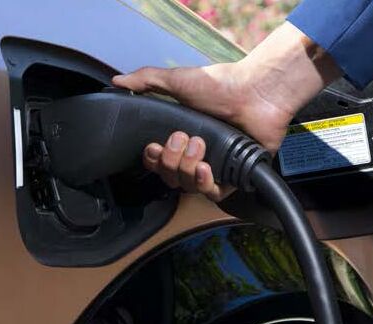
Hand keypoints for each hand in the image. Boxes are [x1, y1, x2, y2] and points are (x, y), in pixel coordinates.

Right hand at [112, 22, 340, 200]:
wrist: (255, 93)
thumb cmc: (221, 85)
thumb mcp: (177, 80)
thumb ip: (146, 80)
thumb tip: (118, 81)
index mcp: (182, 137)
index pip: (158, 162)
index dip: (153, 160)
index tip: (154, 148)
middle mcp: (197, 154)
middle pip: (170, 178)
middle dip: (170, 162)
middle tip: (181, 138)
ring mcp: (215, 166)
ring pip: (187, 187)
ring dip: (187, 168)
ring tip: (198, 146)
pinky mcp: (233, 176)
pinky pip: (212, 194)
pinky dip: (204, 184)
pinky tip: (204, 168)